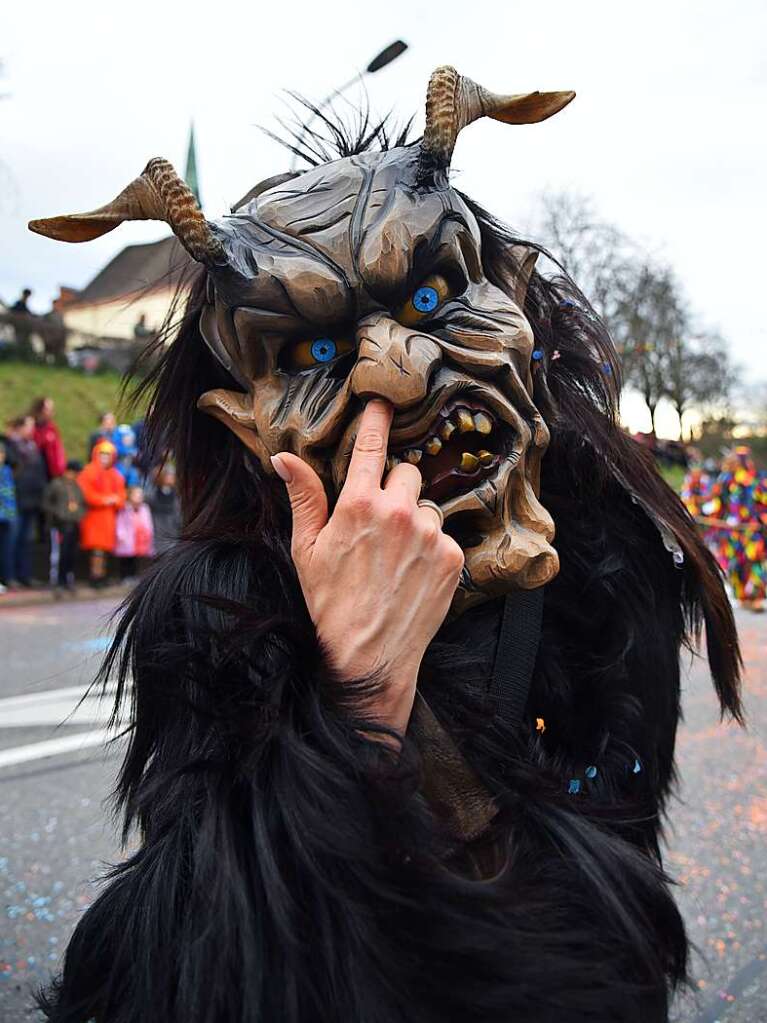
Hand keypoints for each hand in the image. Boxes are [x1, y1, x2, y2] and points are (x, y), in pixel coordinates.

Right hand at [272, 400, 463, 733]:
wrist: (369, 656)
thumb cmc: (330, 603)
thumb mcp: (307, 549)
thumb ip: (304, 497)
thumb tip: (284, 458)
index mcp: (359, 504)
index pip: (371, 445)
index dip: (377, 418)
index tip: (383, 400)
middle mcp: (399, 512)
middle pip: (408, 471)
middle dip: (395, 487)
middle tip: (380, 520)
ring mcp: (431, 535)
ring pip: (428, 505)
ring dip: (416, 520)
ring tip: (396, 555)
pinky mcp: (453, 557)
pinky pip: (444, 536)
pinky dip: (432, 548)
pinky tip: (413, 572)